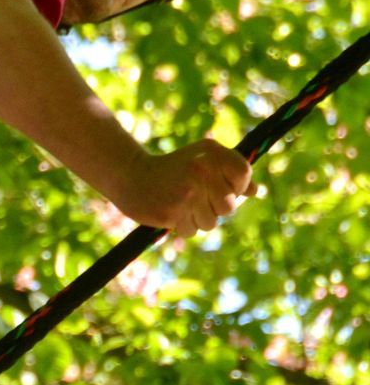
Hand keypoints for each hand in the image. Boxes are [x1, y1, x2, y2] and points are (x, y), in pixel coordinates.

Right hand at [116, 139, 256, 235]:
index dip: (236, 186)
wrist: (130, 174)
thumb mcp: (201, 159)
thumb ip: (229, 172)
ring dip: (197, 219)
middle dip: (214, 207)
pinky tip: (169, 211)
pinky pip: (191, 231)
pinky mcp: (173, 212)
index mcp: (211, 153)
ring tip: (180, 204)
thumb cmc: (170, 168)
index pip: (243, 175)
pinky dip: (182, 226)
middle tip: (194, 196)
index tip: (218, 185)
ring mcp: (188, 193)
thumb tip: (254, 192)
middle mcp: (202, 170)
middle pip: (229, 206)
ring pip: (211, 223)